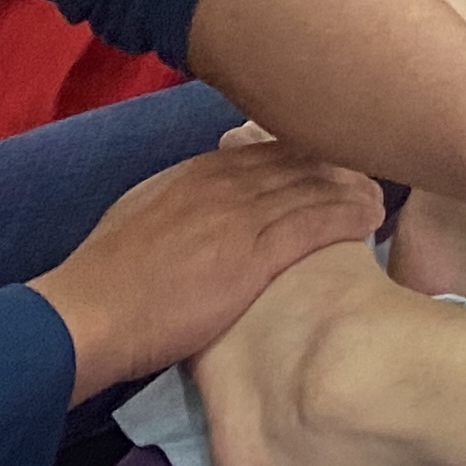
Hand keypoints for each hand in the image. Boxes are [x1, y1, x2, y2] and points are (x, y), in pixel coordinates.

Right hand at [29, 139, 387, 395]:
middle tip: (366, 173)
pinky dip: (349, 217)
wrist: (86, 314)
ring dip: (352, 189)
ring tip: (379, 195)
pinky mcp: (254, 252)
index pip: (262, 150)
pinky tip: (371, 218)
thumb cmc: (102, 282)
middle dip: (334, 166)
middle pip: (296, 161)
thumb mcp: (137, 217)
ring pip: (314, 188)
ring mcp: (240, 214)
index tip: (327, 160)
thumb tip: (188, 208)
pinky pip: (316, 224)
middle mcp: (222, 182)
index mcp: (193, 172)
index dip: (300, 155)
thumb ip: (174, 203)